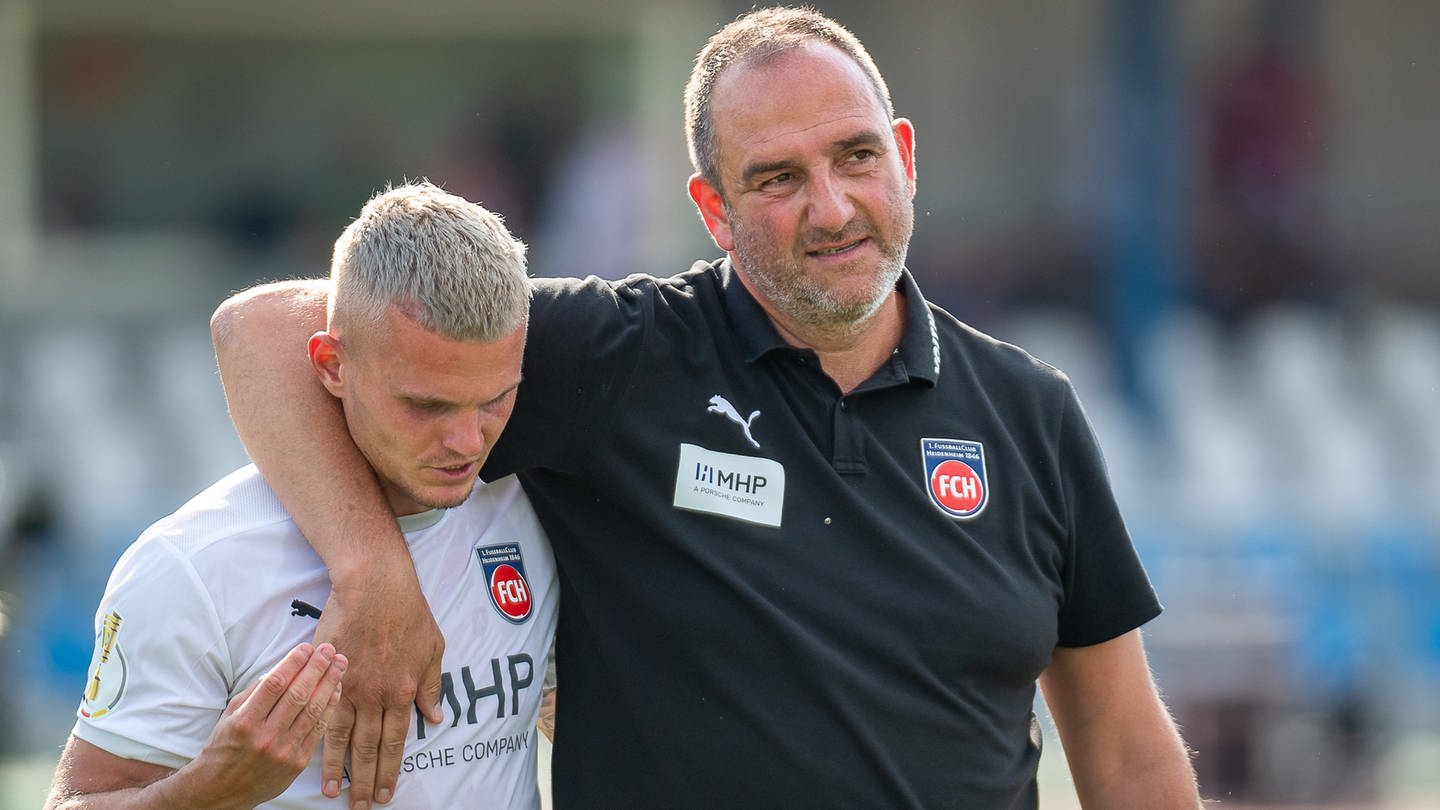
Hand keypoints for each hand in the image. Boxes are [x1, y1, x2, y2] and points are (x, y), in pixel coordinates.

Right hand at [172, 642, 346, 808]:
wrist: (222, 790)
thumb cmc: (225, 746)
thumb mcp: (231, 715)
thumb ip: (255, 692)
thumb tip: (282, 669)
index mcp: (245, 722)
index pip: (274, 685)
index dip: (293, 663)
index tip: (306, 647)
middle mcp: (265, 737)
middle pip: (298, 695)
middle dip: (317, 668)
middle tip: (329, 649)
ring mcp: (284, 751)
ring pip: (313, 711)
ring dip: (330, 683)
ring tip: (340, 664)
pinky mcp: (298, 762)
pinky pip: (319, 729)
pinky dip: (329, 707)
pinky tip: (336, 690)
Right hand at [314, 572, 443, 807]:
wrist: (375, 586)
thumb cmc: (409, 612)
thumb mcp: (433, 648)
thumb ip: (432, 685)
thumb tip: (435, 716)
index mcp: (405, 690)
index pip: (396, 741)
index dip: (390, 770)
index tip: (386, 792)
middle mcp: (378, 695)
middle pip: (370, 748)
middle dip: (366, 780)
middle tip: (362, 806)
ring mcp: (352, 687)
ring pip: (344, 738)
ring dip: (340, 770)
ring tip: (335, 794)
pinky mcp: (330, 676)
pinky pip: (324, 714)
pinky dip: (321, 739)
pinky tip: (316, 758)